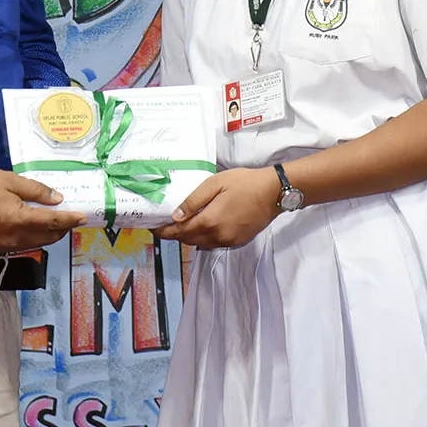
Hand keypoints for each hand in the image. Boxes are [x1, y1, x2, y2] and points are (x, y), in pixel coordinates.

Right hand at [0, 170, 86, 252]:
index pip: (53, 223)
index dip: (70, 220)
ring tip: (57, 221)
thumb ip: (36, 191)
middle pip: (48, 238)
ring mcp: (5, 246)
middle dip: (62, 228)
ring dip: (50, 234)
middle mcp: (14, 238)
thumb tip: (57, 200)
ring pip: (37, 244)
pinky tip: (37, 226)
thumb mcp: (11, 181)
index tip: (83, 217)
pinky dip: (35, 237)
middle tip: (70, 217)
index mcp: (19, 219)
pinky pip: (24, 245)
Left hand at [154, 168, 281, 247]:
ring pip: (200, 244)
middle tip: (164, 223)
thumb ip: (193, 201)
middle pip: (188, 240)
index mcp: (210, 221)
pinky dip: (203, 237)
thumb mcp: (214, 184)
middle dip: (174, 234)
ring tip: (180, 224)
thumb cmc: (244, 182)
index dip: (163, 232)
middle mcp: (217, 236)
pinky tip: (202, 225)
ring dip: (188, 236)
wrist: (273, 192)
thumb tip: (175, 216)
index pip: (179, 232)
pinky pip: (213, 243)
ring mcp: (228, 241)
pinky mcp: (237, 241)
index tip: (153, 227)